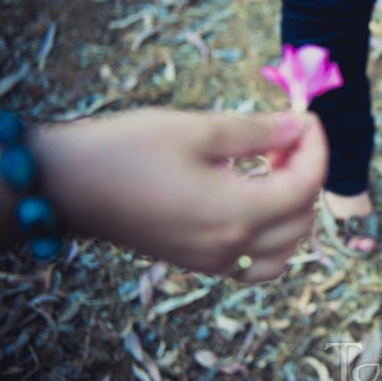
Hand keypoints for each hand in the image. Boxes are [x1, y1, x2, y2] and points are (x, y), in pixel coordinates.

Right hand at [32, 108, 326, 281]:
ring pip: (285, 248)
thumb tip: (300, 128)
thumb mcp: (197, 130)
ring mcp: (213, 261)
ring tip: (272, 169)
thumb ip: (258, 132)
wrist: (64, 186)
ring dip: (294, 208)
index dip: (317, 148)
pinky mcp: (198, 261)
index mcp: (236, 214)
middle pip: (302, 219)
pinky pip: (256, 262)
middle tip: (287, 137)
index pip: (306, 187)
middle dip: (307, 174)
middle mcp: (230, 247)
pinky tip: (253, 198)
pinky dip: (271, 235)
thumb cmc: (125, 150)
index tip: (307, 118)